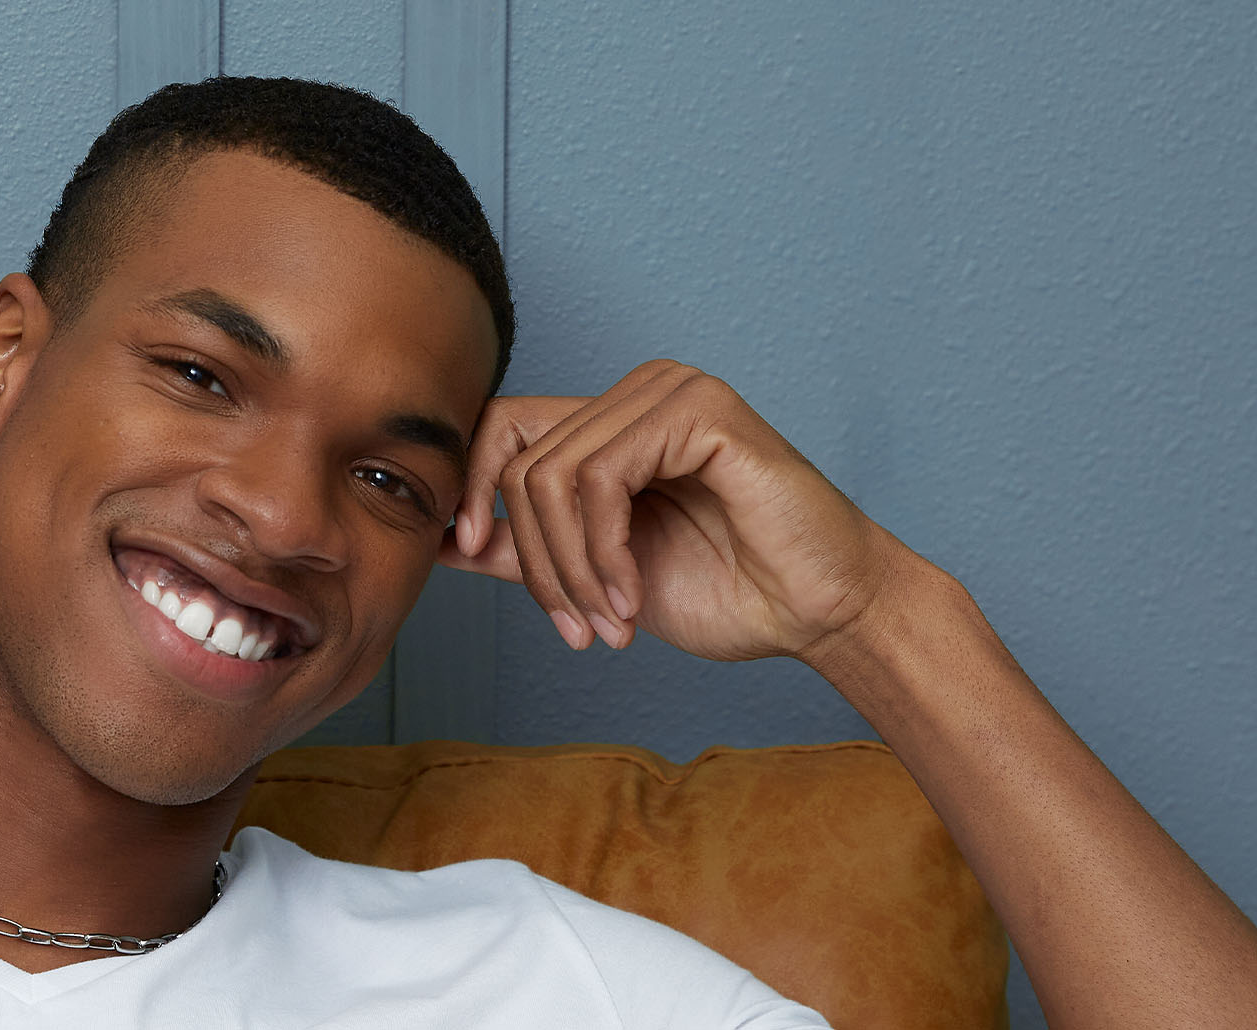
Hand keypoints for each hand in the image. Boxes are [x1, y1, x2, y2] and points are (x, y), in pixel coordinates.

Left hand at [439, 360, 909, 660]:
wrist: (818, 612)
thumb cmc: (728, 589)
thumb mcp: (596, 573)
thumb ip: (524, 548)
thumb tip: (438, 539)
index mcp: (610, 421)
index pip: (498, 428)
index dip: (467, 489)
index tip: (465, 553)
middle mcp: (636, 393)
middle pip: (519, 461)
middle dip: (536, 562)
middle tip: (575, 626)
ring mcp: (670, 392)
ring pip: (552, 475)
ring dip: (571, 569)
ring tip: (608, 621)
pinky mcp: (700, 411)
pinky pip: (602, 477)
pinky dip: (604, 552)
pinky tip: (633, 596)